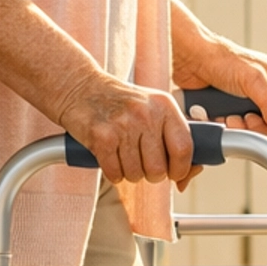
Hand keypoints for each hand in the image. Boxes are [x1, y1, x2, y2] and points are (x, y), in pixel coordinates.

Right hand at [60, 74, 201, 187]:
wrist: (80, 87)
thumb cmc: (119, 103)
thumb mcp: (151, 109)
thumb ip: (173, 137)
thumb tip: (186, 178)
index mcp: (164, 105)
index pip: (184, 148)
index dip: (181, 169)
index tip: (175, 174)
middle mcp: (146, 114)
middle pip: (158, 168)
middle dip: (151, 174)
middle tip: (142, 163)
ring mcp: (122, 125)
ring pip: (136, 174)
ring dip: (129, 173)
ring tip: (123, 156)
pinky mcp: (101, 137)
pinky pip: (115, 173)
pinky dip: (113, 173)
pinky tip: (110, 157)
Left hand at [169, 12, 266, 137]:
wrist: (188, 58)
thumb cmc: (219, 58)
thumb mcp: (252, 79)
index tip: (266, 121)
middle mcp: (262, 90)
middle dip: (253, 125)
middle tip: (241, 118)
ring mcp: (243, 100)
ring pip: (248, 128)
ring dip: (236, 127)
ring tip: (226, 117)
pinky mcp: (226, 108)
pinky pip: (230, 126)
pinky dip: (222, 125)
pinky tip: (215, 115)